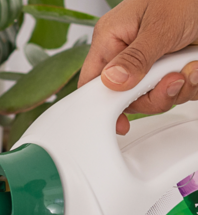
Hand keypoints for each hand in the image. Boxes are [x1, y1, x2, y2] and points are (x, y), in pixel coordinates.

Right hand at [79, 0, 197, 134]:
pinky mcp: (169, 70)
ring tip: (189, 69)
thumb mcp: (159, 26)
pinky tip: (194, 68)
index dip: (103, 106)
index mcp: (112, 39)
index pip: (93, 83)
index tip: (122, 122)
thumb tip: (112, 82)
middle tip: (171, 81)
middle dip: (153, 97)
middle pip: (127, 99)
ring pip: (153, 99)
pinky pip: (175, 94)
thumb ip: (135, 58)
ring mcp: (149, 65)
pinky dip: (190, 85)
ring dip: (176, 90)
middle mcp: (127, 55)